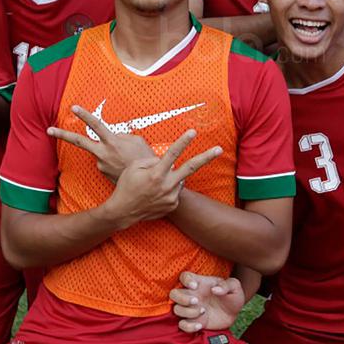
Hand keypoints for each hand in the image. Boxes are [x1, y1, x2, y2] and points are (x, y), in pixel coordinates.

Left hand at [47, 104, 166, 182]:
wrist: (145, 183)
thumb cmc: (144, 159)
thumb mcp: (137, 140)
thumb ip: (122, 135)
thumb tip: (113, 135)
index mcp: (112, 142)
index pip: (96, 124)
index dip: (84, 115)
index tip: (73, 108)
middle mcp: (102, 153)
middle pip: (79, 141)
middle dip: (62, 134)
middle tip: (49, 130)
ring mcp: (101, 164)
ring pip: (100, 151)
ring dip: (111, 152)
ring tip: (126, 158)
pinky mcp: (103, 172)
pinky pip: (106, 160)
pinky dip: (114, 159)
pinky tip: (124, 164)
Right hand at [101, 130, 221, 229]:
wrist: (124, 211)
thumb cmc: (126, 186)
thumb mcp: (134, 167)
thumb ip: (152, 160)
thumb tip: (167, 160)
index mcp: (156, 173)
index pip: (173, 153)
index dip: (184, 141)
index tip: (193, 132)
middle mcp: (167, 185)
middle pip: (191, 167)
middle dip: (206, 157)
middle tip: (219, 149)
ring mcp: (171, 197)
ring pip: (179, 179)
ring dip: (171, 177)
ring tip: (154, 185)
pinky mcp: (172, 205)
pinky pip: (174, 191)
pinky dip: (168, 189)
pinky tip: (155, 193)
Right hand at [169, 272, 244, 332]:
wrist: (234, 314)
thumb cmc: (232, 297)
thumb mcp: (234, 288)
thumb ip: (226, 286)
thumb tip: (215, 289)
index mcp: (200, 283)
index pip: (184, 276)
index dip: (186, 280)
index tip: (195, 286)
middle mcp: (192, 295)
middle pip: (174, 293)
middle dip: (182, 298)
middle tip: (197, 301)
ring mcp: (190, 309)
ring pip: (177, 309)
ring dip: (188, 312)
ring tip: (203, 311)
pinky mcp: (193, 321)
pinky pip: (182, 325)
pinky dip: (189, 326)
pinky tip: (200, 325)